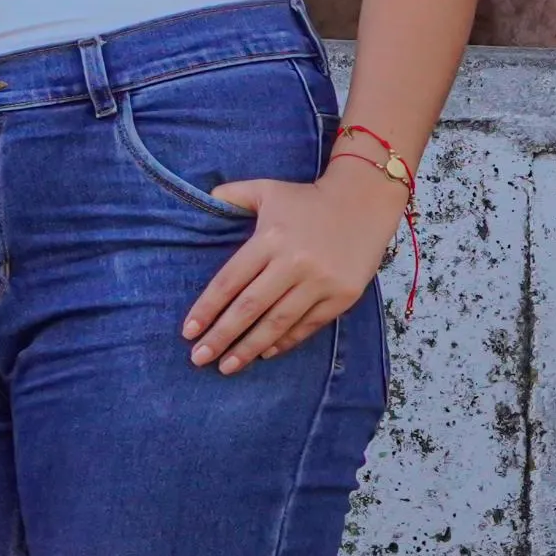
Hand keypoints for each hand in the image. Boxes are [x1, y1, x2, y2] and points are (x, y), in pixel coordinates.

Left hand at [182, 164, 405, 373]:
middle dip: (221, 336)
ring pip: (277, 322)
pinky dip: (286, 341)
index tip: (188, 332)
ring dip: (249, 347)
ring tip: (227, 366)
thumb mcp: (267, 189)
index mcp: (270, 239)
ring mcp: (321, 281)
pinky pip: (309, 324)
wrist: (367, 199)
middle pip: (249, 307)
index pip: (229, 282)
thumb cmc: (309, 198)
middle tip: (199, 358)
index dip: (206, 309)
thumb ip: (232, 195)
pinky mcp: (344, 294)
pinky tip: (266, 352)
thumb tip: (204, 199)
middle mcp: (294, 262)